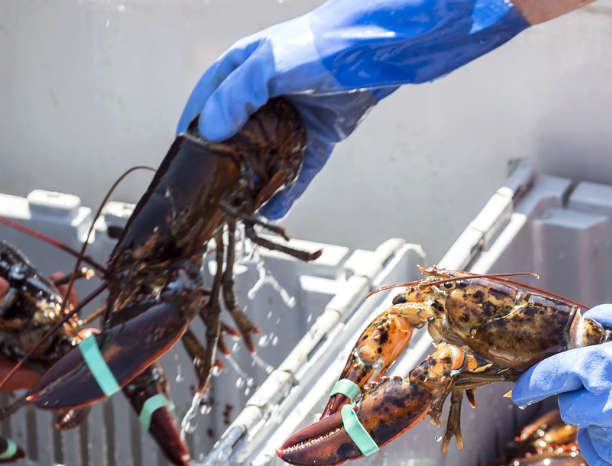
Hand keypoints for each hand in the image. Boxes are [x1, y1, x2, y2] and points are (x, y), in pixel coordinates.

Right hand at [177, 0, 528, 217]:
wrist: (374, 54)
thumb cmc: (317, 49)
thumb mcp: (267, 67)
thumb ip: (236, 98)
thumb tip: (210, 133)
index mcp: (240, 72)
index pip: (205, 105)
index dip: (192, 133)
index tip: (181, 163)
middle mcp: (262, 97)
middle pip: (235, 137)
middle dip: (223, 166)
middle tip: (210, 196)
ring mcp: (291, 119)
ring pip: (266, 158)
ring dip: (254, 183)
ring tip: (240, 210)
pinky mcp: (319, 138)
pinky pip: (298, 171)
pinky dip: (288, 191)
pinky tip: (274, 213)